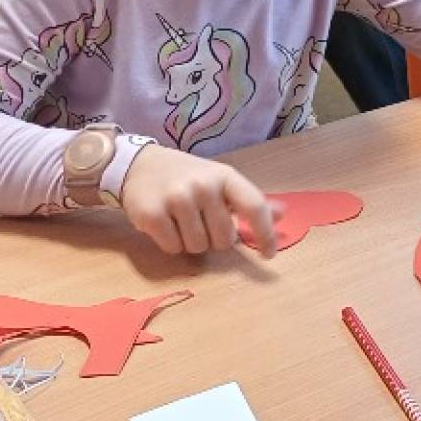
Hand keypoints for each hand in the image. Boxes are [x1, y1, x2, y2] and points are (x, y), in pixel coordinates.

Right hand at [121, 144, 279, 257]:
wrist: (139, 165)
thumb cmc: (187, 176)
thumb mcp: (220, 181)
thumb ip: (248, 200)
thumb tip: (282, 213)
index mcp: (225, 176)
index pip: (254, 206)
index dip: (265, 234)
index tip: (269, 254)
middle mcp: (203, 185)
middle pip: (224, 239)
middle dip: (215, 239)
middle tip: (202, 222)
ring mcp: (177, 199)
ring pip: (198, 247)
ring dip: (192, 242)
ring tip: (181, 221)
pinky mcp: (152, 215)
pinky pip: (173, 248)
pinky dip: (171, 243)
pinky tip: (165, 223)